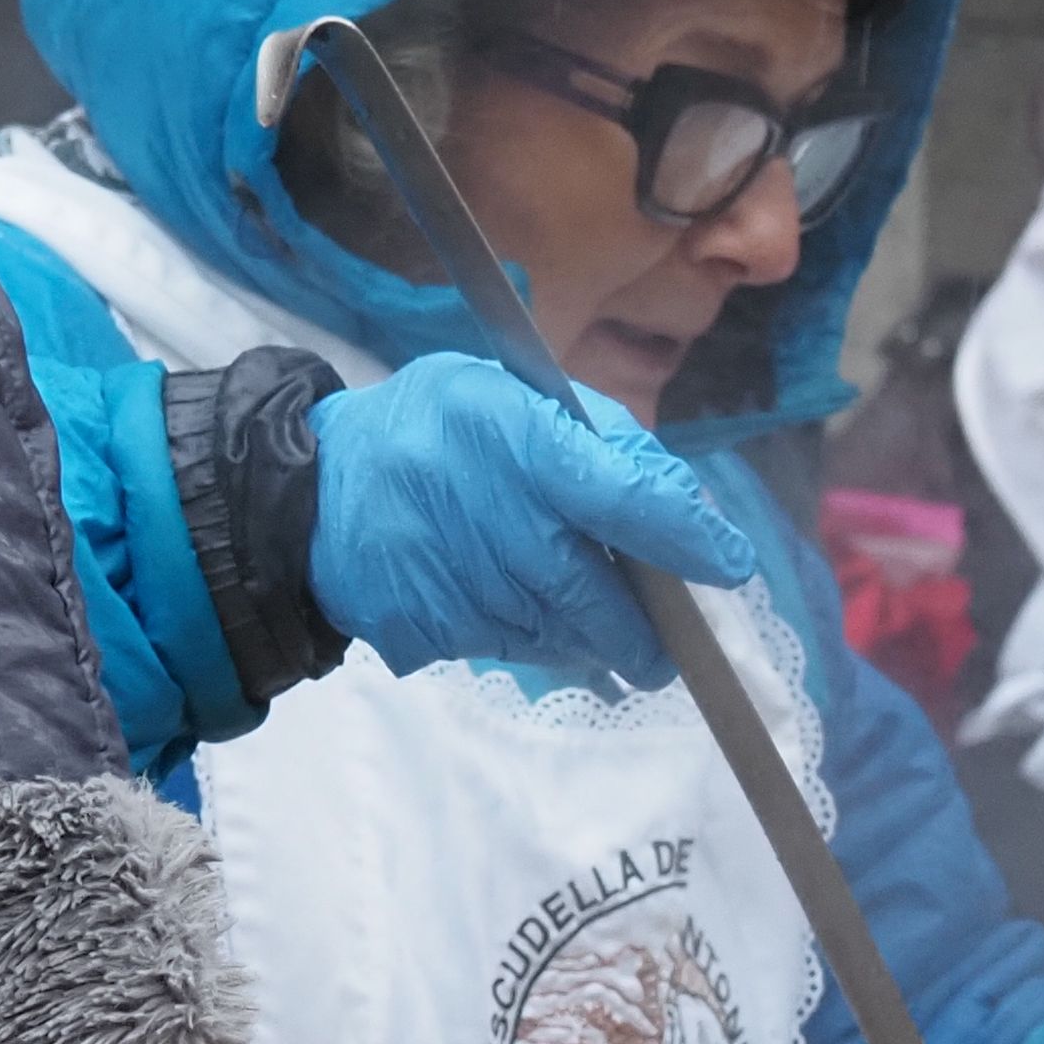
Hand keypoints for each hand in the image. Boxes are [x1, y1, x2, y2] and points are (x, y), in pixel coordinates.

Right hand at [308, 351, 757, 685]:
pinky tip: (522, 613)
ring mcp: (453, 575)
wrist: (313, 494)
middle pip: (594, 593)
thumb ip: (601, 440)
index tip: (730, 565)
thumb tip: (683, 507)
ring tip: (590, 625)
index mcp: (510, 433)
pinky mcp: (431, 626)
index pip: (619, 494)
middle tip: (665, 649)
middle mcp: (485, 507)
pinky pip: (512, 649)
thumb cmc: (431, 429)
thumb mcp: (509, 393)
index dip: (684, 536)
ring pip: (559, 633)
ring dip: (589, 638)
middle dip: (640, 630)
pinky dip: (535, 641)